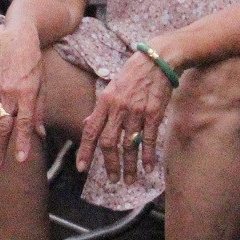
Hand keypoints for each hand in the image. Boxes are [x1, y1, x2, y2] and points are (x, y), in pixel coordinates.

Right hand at [0, 24, 45, 170]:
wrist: (17, 39)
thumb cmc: (33, 63)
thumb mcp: (42, 85)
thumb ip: (40, 110)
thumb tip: (40, 133)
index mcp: (27, 94)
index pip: (25, 123)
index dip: (22, 142)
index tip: (21, 159)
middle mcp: (9, 94)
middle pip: (3, 127)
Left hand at [77, 47, 174, 182]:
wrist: (158, 59)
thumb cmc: (133, 73)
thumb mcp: (111, 87)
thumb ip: (100, 108)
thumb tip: (86, 124)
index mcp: (105, 101)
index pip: (90, 131)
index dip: (85, 151)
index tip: (82, 168)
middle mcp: (118, 108)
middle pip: (109, 142)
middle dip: (109, 165)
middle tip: (112, 180)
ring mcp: (136, 111)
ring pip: (129, 145)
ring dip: (129, 166)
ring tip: (130, 180)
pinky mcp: (153, 113)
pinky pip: (149, 139)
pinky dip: (148, 156)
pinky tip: (149, 167)